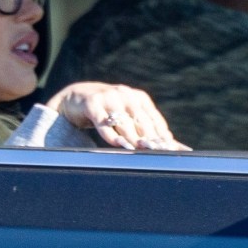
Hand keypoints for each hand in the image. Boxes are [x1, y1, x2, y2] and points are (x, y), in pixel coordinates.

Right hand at [45, 82, 190, 150]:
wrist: (77, 97)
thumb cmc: (108, 111)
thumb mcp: (127, 115)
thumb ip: (143, 127)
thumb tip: (170, 143)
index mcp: (139, 97)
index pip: (153, 119)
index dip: (162, 134)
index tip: (170, 149)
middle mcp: (125, 94)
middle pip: (141, 121)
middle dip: (150, 138)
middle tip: (158, 152)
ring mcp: (108, 97)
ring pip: (124, 123)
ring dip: (133, 138)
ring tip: (142, 150)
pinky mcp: (92, 104)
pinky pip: (103, 123)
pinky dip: (111, 134)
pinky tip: (119, 144)